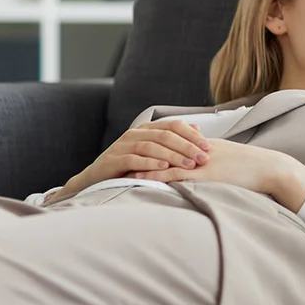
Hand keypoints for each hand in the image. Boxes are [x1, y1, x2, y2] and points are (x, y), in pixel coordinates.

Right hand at [48, 121, 211, 203]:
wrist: (96, 179)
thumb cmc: (129, 166)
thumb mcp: (152, 152)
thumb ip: (172, 140)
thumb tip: (197, 128)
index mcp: (146, 129)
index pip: (173, 125)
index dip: (192, 135)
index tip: (208, 147)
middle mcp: (135, 134)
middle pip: (165, 135)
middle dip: (187, 146)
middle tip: (203, 158)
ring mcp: (123, 146)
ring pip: (152, 146)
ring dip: (173, 155)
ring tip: (188, 164)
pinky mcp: (113, 160)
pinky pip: (134, 159)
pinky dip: (150, 163)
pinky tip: (164, 169)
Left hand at [127, 139, 304, 212]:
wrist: (270, 169)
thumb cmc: (252, 168)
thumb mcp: (228, 157)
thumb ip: (211, 157)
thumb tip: (197, 163)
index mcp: (203, 145)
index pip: (170, 140)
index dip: (151, 145)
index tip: (132, 150)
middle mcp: (197, 149)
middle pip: (162, 147)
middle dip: (140, 152)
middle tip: (118, 157)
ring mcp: (199, 161)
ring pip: (163, 159)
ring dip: (141, 163)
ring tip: (119, 167)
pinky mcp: (203, 174)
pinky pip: (174, 173)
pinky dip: (155, 174)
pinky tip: (139, 178)